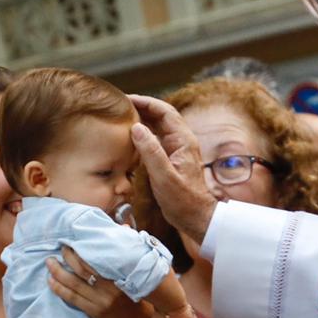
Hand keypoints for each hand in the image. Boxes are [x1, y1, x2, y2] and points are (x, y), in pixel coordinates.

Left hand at [47, 247, 150, 317]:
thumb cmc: (137, 292)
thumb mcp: (135, 271)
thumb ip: (128, 250)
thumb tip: (124, 227)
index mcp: (119, 277)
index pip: (95, 261)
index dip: (81, 250)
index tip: (73, 240)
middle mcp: (108, 290)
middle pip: (82, 270)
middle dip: (68, 257)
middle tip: (60, 247)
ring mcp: (99, 302)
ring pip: (73, 284)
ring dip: (58, 272)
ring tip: (50, 262)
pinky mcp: (93, 312)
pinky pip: (72, 299)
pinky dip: (59, 289)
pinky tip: (51, 281)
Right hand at [130, 94, 213, 244]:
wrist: (196, 217)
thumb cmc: (183, 201)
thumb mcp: (164, 177)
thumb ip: (151, 152)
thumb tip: (137, 127)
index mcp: (183, 141)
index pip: (164, 111)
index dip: (146, 102)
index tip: (127, 99)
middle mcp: (182, 141)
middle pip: (162, 115)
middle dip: (143, 106)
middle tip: (122, 104)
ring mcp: (177, 149)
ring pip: (159, 126)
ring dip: (143, 118)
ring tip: (124, 115)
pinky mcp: (172, 158)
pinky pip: (157, 138)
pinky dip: (145, 132)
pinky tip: (132, 134)